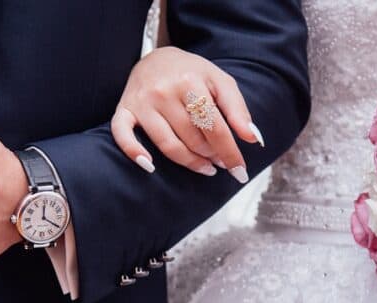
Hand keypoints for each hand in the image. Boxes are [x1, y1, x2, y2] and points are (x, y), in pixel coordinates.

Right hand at [112, 47, 263, 182]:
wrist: (155, 57)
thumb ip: (238, 110)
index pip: (215, 126)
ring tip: (205, 167)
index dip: (229, 152)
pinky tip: (150, 167)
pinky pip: (122, 135)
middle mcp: (163, 91)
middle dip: (211, 155)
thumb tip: (254, 139)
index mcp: (190, 81)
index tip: (240, 171)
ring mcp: (141, 101)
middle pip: (193, 138)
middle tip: (220, 160)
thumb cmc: (191, 73)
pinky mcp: (124, 109)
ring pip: (167, 144)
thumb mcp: (220, 82)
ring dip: (189, 162)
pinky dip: (134, 152)